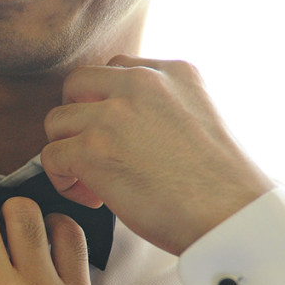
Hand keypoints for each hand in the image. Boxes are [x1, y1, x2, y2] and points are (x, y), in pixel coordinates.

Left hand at [42, 55, 274, 255]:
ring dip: (68, 152)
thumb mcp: (200, 117)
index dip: (108, 105)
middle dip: (79, 119)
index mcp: (174, 71)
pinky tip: (94, 199)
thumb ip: (161, 107)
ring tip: (95, 183)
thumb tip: (123, 127)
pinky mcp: (92, 148)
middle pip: (77, 84)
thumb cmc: (223, 184)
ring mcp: (113, 113)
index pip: (117, 70)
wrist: (233, 215)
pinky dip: (63, 181)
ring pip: (56, 121)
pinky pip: (51, 157)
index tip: (121, 138)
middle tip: (97, 155)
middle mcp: (141, 82)